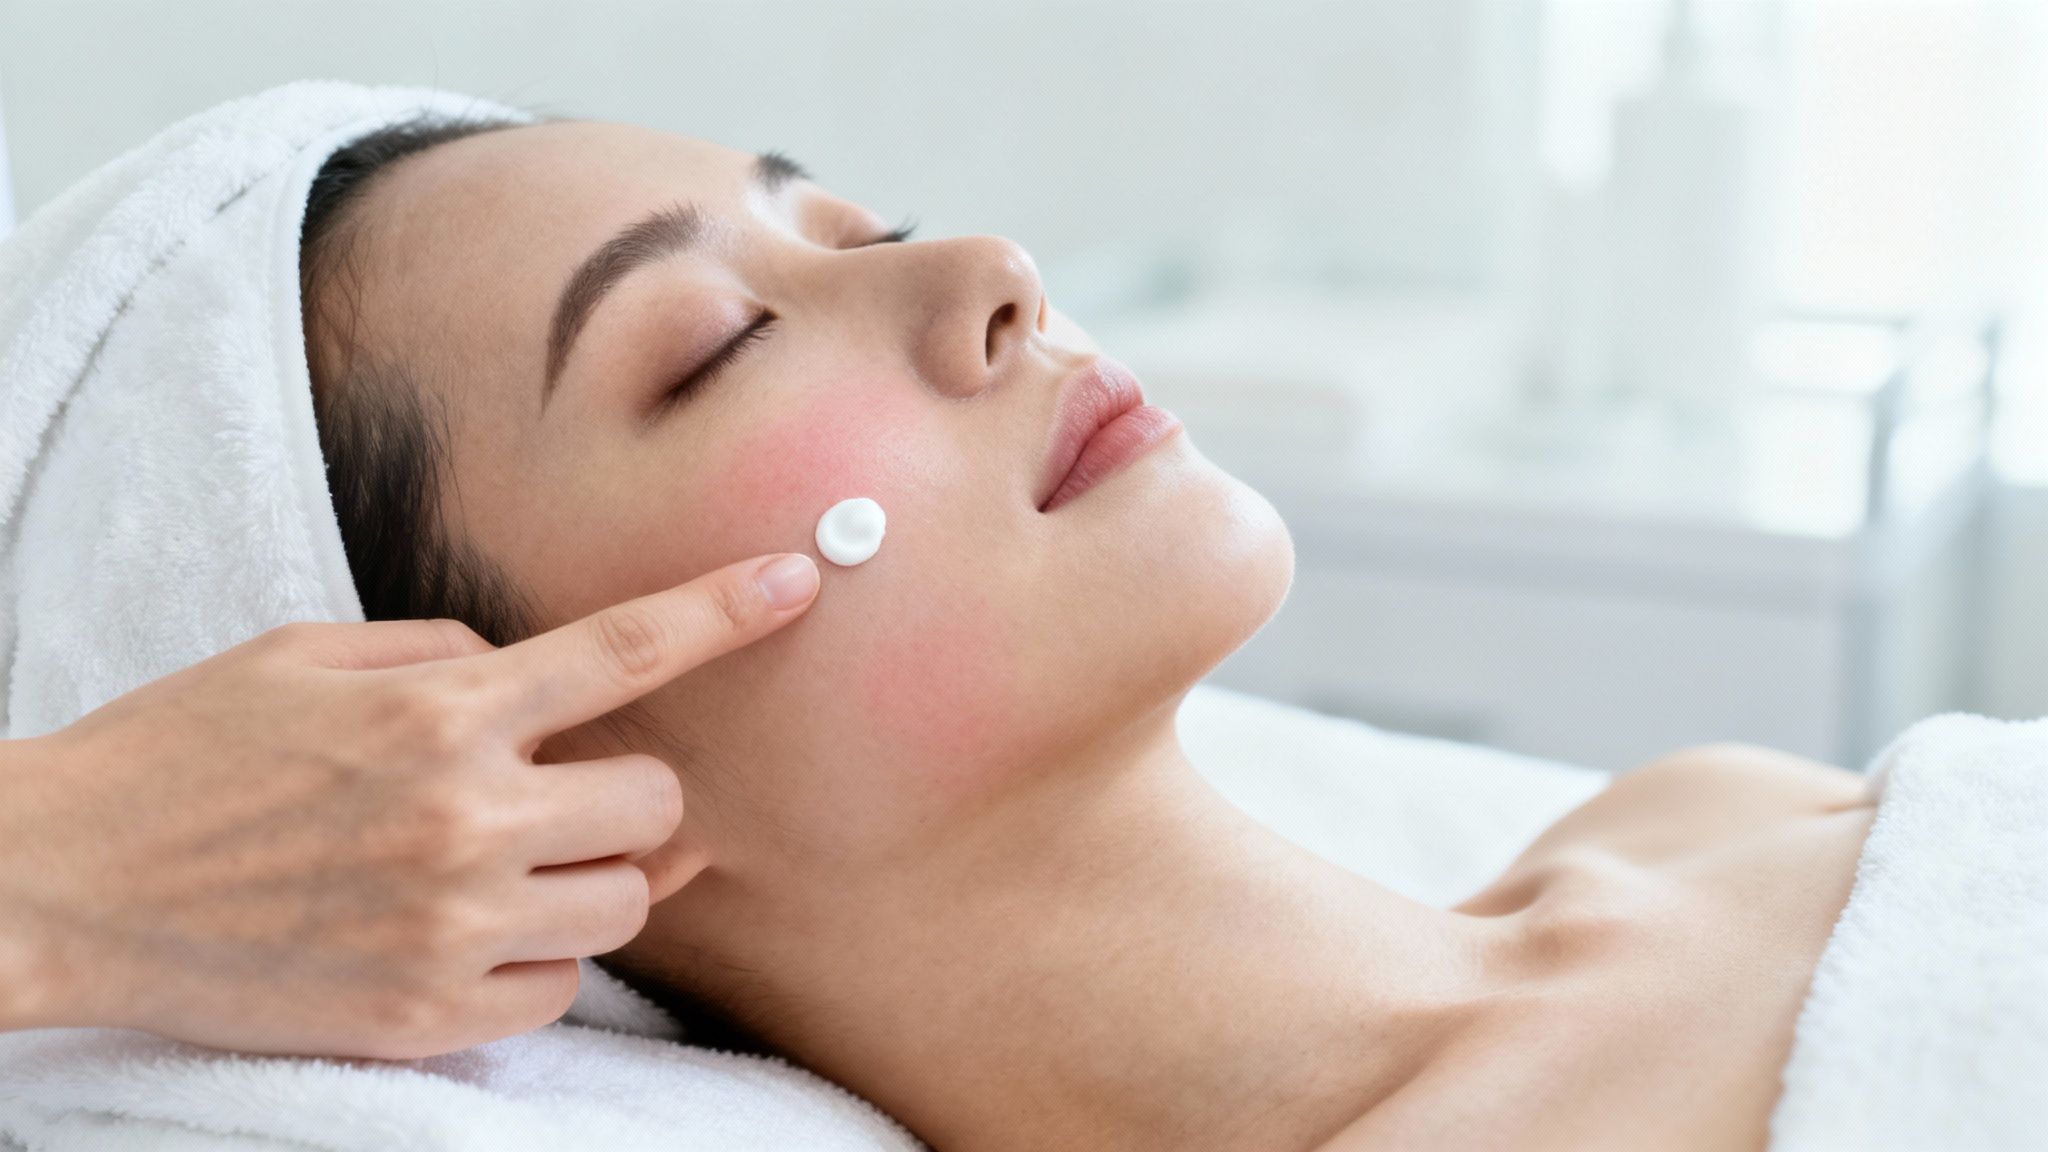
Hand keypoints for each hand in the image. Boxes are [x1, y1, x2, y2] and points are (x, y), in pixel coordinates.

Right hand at [0, 552, 818, 1058]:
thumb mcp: (304, 653)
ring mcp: (451, 926)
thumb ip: (444, 650)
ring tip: (505, 861)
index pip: (622, 651)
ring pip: (624, 904)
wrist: (65, 887)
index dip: (724, 610)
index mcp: (439, 711)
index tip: (799, 578)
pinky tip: (472, 928)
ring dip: (591, 876)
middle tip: (564, 788)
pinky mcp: (427, 1016)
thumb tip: (534, 673)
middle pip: (656, 804)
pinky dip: (539, 955)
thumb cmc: (181, 753)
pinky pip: (561, 985)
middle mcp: (464, 817)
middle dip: (630, 793)